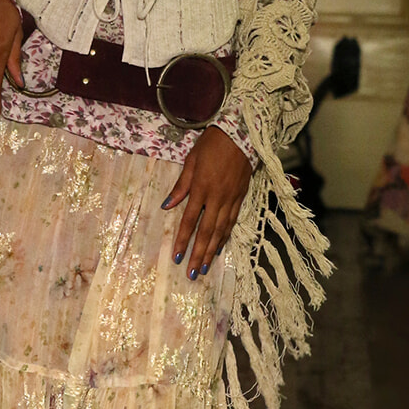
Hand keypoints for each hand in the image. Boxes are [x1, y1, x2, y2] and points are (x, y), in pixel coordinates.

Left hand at [163, 125, 252, 279]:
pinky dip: (225, 236)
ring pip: (221, 230)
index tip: (177, 258)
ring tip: (205, 267)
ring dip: (212, 250)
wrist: (242, 134)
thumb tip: (167, 205)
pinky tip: (219, 247)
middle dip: (198, 254)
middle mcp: (217, 198)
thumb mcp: (191, 160)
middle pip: (207, 231)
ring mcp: (231, 199)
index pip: (190, 220)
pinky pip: (232, 221)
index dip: (183, 241)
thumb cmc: (212, 144)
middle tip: (193, 274)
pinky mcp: (241, 197)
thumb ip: (181, 186)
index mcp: (201, 188)